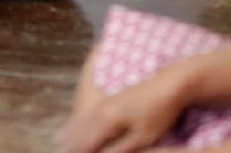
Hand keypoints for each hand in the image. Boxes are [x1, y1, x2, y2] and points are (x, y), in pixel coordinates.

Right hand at [55, 69, 188, 152]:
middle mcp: (98, 110)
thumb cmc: (157, 114)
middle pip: (75, 134)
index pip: (82, 146)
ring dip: (70, 137)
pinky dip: (76, 126)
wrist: (169, 84)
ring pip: (77, 122)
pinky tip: (72, 132)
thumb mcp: (140, 140)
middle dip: (70, 147)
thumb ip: (116, 151)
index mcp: (104, 121)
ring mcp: (101, 102)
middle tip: (63, 150)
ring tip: (61, 146)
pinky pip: (83, 114)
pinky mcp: (107, 99)